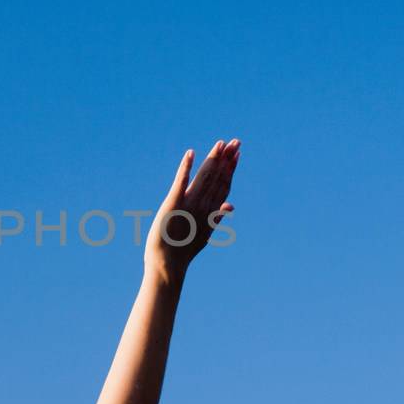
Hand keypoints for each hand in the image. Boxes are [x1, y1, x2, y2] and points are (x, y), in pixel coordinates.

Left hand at [144, 139, 240, 278]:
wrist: (168, 262)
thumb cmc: (182, 249)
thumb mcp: (203, 232)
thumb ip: (216, 217)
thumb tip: (231, 206)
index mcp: (207, 210)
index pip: (222, 184)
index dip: (229, 168)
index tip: (236, 152)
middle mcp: (201, 204)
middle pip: (216, 177)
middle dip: (226, 159)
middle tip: (236, 141)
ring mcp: (188, 203)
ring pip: (204, 177)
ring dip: (213, 160)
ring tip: (221, 144)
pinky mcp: (173, 203)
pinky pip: (180, 182)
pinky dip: (185, 168)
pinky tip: (190, 154)